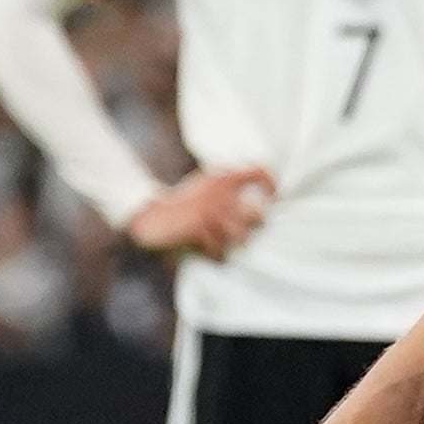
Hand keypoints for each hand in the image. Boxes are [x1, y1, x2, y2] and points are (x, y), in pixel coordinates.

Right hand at [126, 164, 276, 257]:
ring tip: (223, 243)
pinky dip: (216, 252)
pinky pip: (220, 247)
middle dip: (253, 227)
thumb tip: (255, 204)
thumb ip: (227, 188)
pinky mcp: (199, 227)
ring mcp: (210, 210)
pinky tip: (208, 250)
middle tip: (241, 231)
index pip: (257, 172)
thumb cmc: (180, 203)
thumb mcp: (204, 186)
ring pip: (241, 236)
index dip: (270, 183)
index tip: (273, 196)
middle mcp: (220, 192)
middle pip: (257, 214)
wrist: (150, 214)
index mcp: (222, 178)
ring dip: (234, 243)